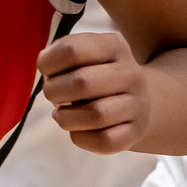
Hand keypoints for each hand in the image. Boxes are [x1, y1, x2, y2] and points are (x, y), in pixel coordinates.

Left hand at [37, 31, 148, 152]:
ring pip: (97, 114)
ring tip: (62, 114)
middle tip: (52, 95)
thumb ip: (61, 55)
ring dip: (67, 118)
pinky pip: (105, 140)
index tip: (47, 71)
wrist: (141, 101)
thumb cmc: (98, 77)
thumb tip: (45, 65)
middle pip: (82, 82)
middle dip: (54, 92)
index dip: (48, 63)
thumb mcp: (86, 56)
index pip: (72, 49)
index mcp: (114, 46)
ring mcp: (137, 103)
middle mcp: (130, 73)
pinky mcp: (136, 131)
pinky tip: (77, 130)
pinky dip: (82, 138)